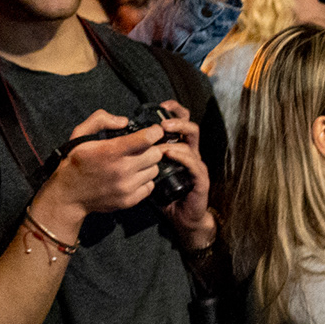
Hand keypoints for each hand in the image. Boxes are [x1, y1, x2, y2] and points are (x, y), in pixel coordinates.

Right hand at [46, 109, 176, 215]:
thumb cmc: (75, 162)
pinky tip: (132, 177)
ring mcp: (127, 187)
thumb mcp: (80, 135)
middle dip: (151, 148)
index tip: (154, 131)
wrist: (68, 195)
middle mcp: (121, 170)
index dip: (154, 132)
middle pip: (156, 154)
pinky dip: (144, 180)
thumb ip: (100, 120)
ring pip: (155, 170)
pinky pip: (150, 186)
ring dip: (148, 165)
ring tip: (133, 164)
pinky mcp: (130, 200)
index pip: (146, 139)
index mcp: (110, 152)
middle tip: (141, 149)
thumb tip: (123, 121)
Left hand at [151, 100, 214, 249]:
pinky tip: (170, 153)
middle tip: (162, 122)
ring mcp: (197, 166)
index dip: (174, 111)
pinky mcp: (200, 179)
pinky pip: (193, 164)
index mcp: (178, 149)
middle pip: (190, 128)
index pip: (180, 124)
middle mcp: (190, 154)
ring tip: (162, 137)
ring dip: (177, 137)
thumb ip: (140, 156)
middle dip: (178, 121)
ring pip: (191, 143)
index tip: (161, 105)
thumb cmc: (164, 195)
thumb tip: (124, 140)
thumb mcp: (148, 172)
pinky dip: (182, 156)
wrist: (181, 218)